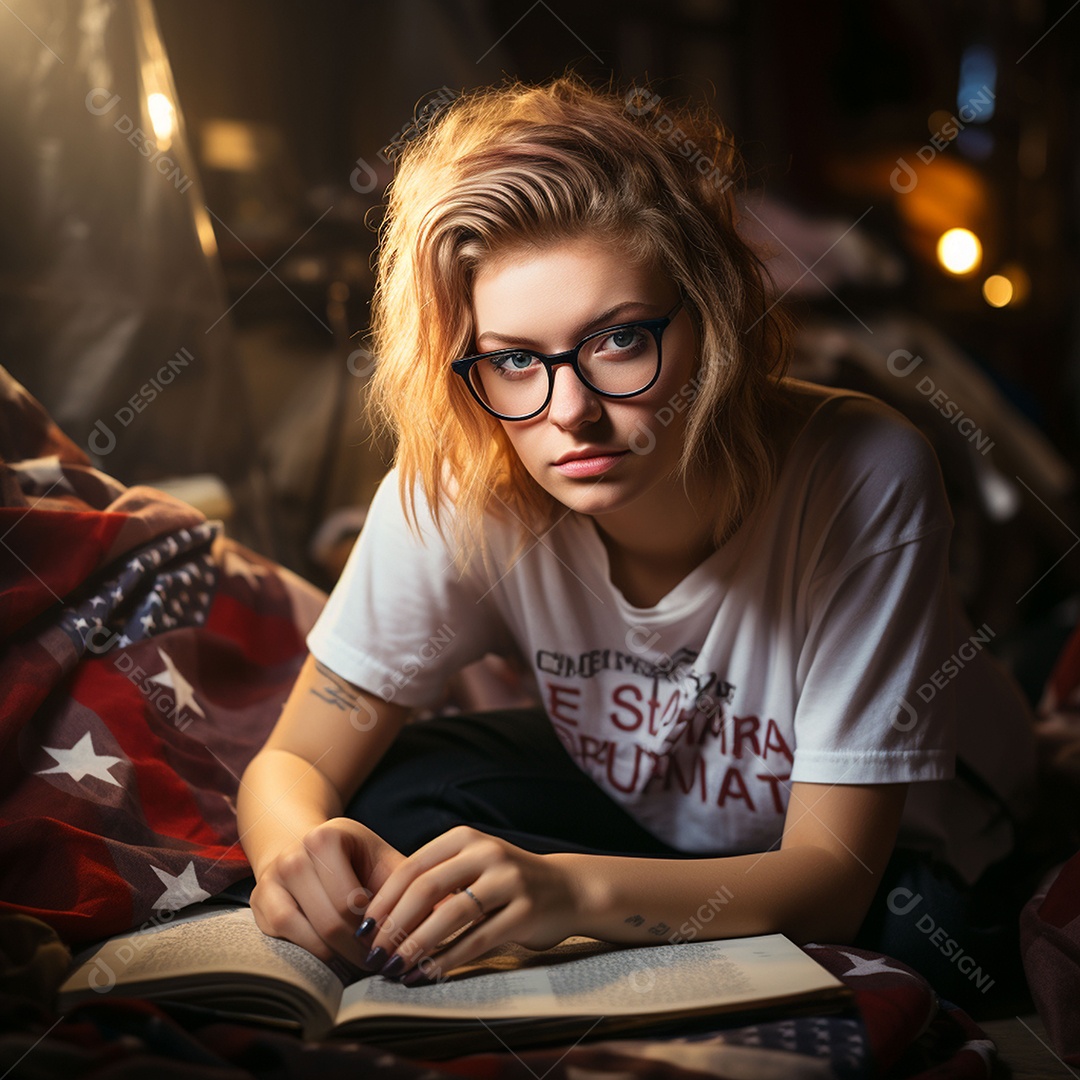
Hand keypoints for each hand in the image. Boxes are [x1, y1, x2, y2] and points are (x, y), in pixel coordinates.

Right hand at [249, 817, 405, 965]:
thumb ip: (412, 883)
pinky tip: (335, 957)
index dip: (378, 928)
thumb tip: (453, 906)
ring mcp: (271, 880)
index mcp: (325, 838)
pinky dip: (314, 955)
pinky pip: (288, 941)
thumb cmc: (356, 860)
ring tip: (363, 961)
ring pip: (308, 935)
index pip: (354, 900)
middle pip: (332, 922)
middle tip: (382, 962)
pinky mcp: (260, 904)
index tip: (397, 943)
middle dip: (361, 949)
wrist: (308, 850)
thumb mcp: (383, 861)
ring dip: (339, 957)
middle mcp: (293, 856)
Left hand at [356, 826, 582, 983]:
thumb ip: (435, 879)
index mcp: (465, 838)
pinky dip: (447, 960)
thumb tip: (373, 914)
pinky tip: (427, 976)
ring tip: (394, 968)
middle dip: (394, 925)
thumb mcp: (472, 866)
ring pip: (451, 914)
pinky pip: (478, 939)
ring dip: (417, 945)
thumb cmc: (507, 882)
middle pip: (427, 888)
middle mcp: (487, 853)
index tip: (361, 929)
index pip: (412, 867)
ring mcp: (509, 880)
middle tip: (372, 953)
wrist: (568, 888)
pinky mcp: (525, 911)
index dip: (383, 900)